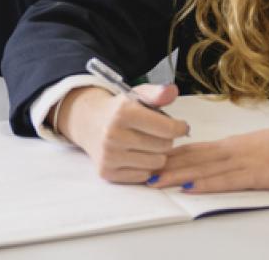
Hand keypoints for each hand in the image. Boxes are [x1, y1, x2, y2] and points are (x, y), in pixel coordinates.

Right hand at [57, 83, 189, 183]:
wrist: (89, 123)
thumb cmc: (120, 110)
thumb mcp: (137, 95)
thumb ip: (157, 93)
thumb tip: (172, 91)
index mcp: (123, 113)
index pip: (168, 129)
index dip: (179, 128)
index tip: (180, 126)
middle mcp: (113, 135)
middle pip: (164, 147)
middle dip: (166, 140)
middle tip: (156, 134)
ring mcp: (109, 156)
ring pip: (156, 163)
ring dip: (157, 155)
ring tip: (147, 144)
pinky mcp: (106, 172)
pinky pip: (143, 176)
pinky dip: (144, 167)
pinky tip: (136, 155)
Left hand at [150, 114, 268, 193]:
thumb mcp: (261, 150)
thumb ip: (240, 157)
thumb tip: (220, 165)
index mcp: (234, 144)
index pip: (195, 150)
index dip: (170, 156)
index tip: (147, 160)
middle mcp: (233, 149)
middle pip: (192, 158)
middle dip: (164, 166)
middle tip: (138, 173)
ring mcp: (244, 161)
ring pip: (202, 168)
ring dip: (176, 176)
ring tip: (153, 182)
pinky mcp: (257, 174)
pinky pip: (226, 180)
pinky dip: (205, 184)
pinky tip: (189, 187)